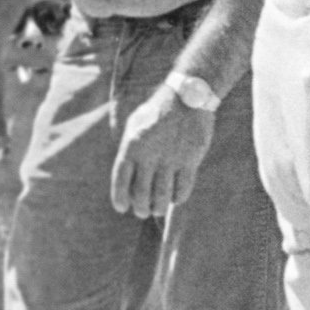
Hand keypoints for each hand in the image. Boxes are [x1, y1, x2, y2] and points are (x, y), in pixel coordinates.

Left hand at [111, 90, 212, 218]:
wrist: (187, 97)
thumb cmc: (157, 112)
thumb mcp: (135, 125)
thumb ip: (129, 150)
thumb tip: (125, 177)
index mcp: (132, 145)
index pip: (121, 180)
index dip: (119, 198)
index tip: (122, 208)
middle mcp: (150, 154)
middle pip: (142, 194)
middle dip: (140, 208)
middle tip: (142, 212)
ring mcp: (171, 158)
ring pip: (162, 196)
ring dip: (158, 208)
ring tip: (158, 210)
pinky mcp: (191, 160)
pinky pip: (183, 188)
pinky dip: (177, 198)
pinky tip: (175, 198)